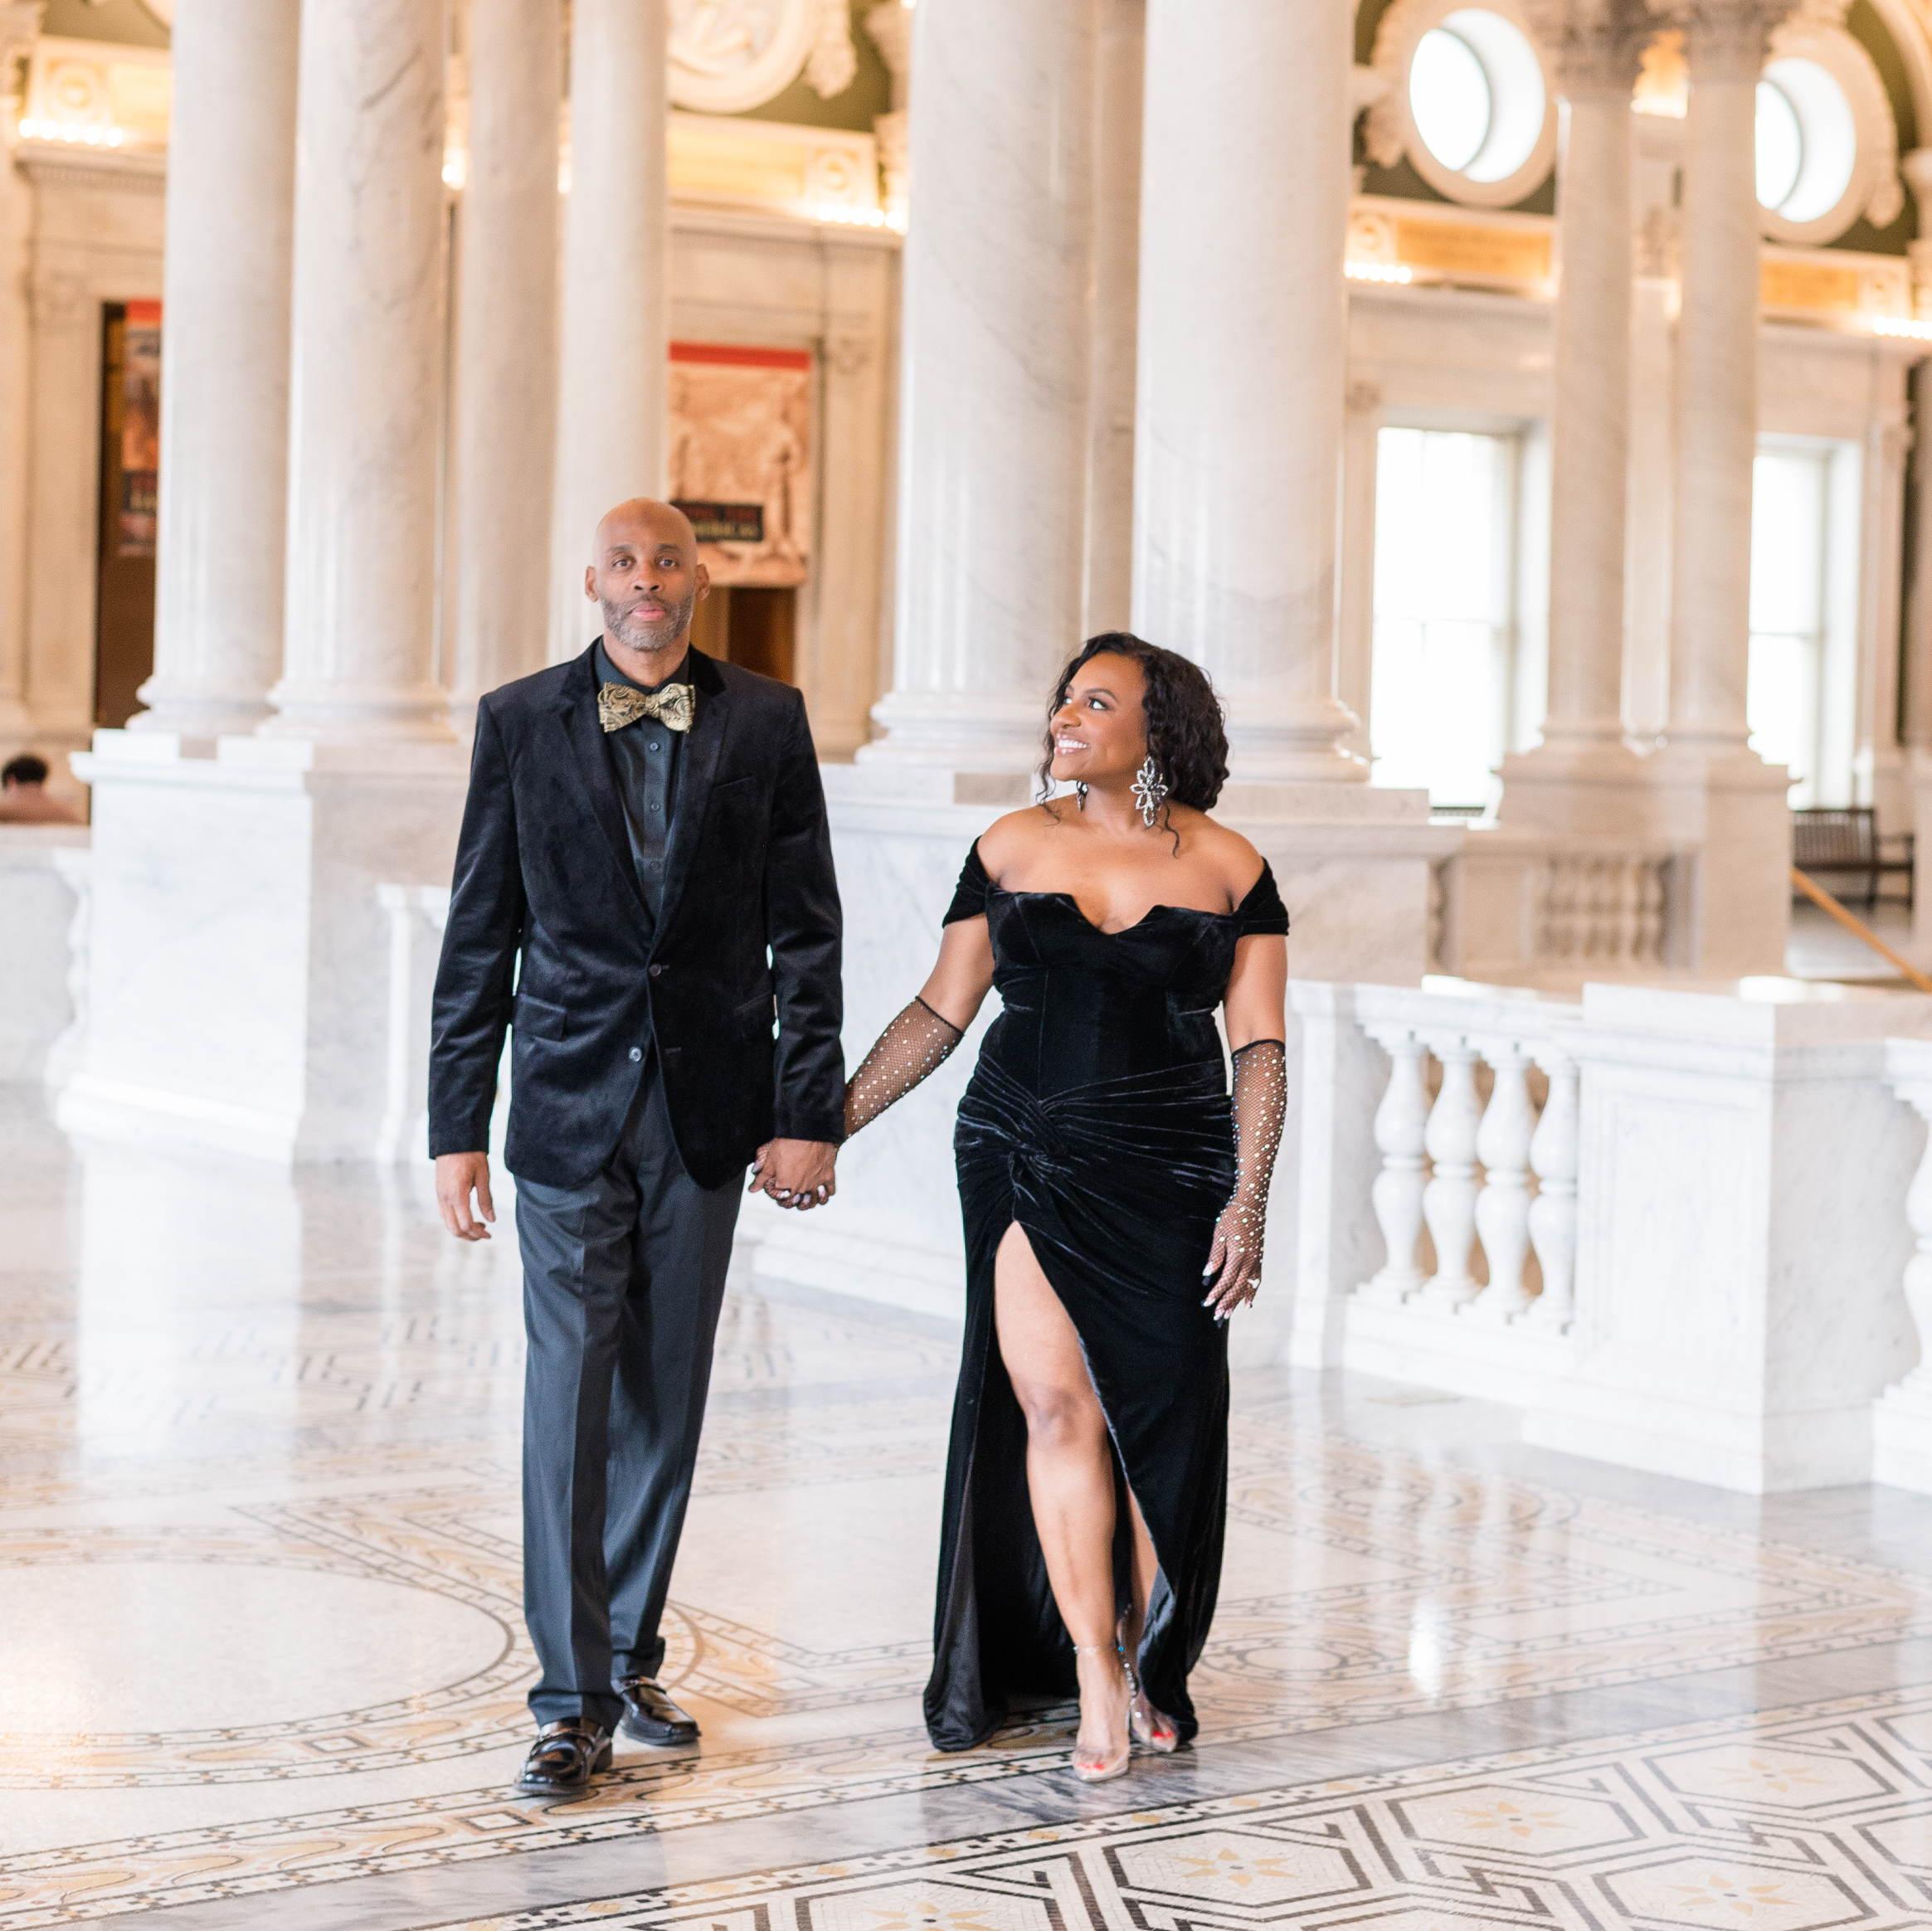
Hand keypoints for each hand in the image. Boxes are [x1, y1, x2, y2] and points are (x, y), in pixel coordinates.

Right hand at [436, 1151, 495, 1240]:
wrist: (454, 1139)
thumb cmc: (471, 1155)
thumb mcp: (483, 1176)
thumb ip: (486, 1200)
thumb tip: (491, 1220)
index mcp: (457, 1194)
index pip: (465, 1224)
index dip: (477, 1233)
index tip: (489, 1234)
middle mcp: (445, 1198)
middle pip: (454, 1228)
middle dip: (469, 1236)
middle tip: (484, 1234)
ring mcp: (439, 1196)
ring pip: (447, 1223)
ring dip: (462, 1229)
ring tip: (479, 1225)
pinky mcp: (438, 1192)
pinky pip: (444, 1213)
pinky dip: (455, 1220)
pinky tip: (468, 1216)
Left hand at [749, 1138, 837, 1209]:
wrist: (808, 1133)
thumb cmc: (789, 1143)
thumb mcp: (770, 1159)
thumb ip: (761, 1177)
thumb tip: (752, 1189)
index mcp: (785, 1185)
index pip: (782, 1200)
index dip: (781, 1198)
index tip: (781, 1195)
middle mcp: (801, 1187)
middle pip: (798, 1202)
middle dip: (795, 1201)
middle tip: (794, 1198)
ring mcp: (816, 1183)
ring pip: (815, 1200)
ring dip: (811, 1202)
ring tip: (809, 1200)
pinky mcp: (828, 1175)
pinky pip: (830, 1190)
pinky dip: (827, 1192)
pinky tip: (824, 1191)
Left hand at [1202, 1201, 1262, 1321]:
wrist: (1252, 1205)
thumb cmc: (1233, 1217)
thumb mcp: (1220, 1234)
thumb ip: (1215, 1255)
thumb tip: (1207, 1274)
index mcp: (1238, 1256)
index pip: (1226, 1280)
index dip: (1217, 1293)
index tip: (1207, 1303)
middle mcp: (1250, 1262)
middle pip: (1237, 1288)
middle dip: (1227, 1303)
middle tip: (1217, 1316)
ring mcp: (1256, 1261)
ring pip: (1247, 1286)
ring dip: (1238, 1301)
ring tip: (1229, 1314)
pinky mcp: (1259, 1258)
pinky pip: (1257, 1280)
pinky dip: (1252, 1292)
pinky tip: (1248, 1302)